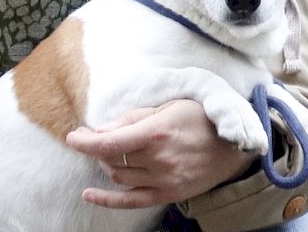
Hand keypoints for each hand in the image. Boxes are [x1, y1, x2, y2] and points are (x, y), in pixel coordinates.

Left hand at [65, 99, 255, 208]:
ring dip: (108, 165)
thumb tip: (102, 130)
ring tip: (112, 154)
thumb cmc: (202, 118)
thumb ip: (135, 118)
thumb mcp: (170, 106)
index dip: (85, 141)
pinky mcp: (168, 194)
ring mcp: (163, 180)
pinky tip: (89, 194)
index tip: (73, 137)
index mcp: (157, 132)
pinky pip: (130, 201)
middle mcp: (158, 159)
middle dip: (99, 149)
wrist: (234, 146)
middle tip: (98, 140)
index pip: (109, 142)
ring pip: (119, 177)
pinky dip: (107, 199)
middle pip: (112, 159)